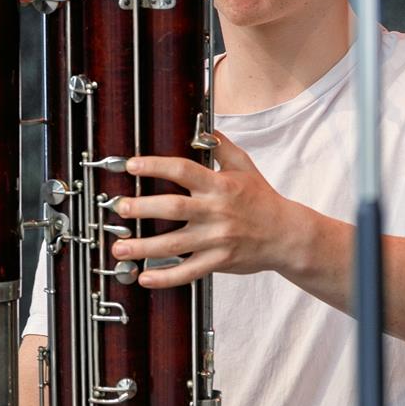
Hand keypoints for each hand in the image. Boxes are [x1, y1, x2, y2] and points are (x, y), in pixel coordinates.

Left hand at [109, 131, 296, 287]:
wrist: (286, 235)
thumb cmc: (262, 198)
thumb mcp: (245, 166)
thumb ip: (222, 146)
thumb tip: (203, 128)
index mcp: (219, 185)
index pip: (182, 171)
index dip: (155, 166)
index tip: (131, 165)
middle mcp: (215, 212)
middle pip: (173, 208)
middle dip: (142, 208)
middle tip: (118, 207)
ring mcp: (216, 239)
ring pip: (174, 244)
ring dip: (143, 246)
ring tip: (118, 248)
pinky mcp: (218, 262)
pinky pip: (188, 272)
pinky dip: (165, 277)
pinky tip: (144, 277)